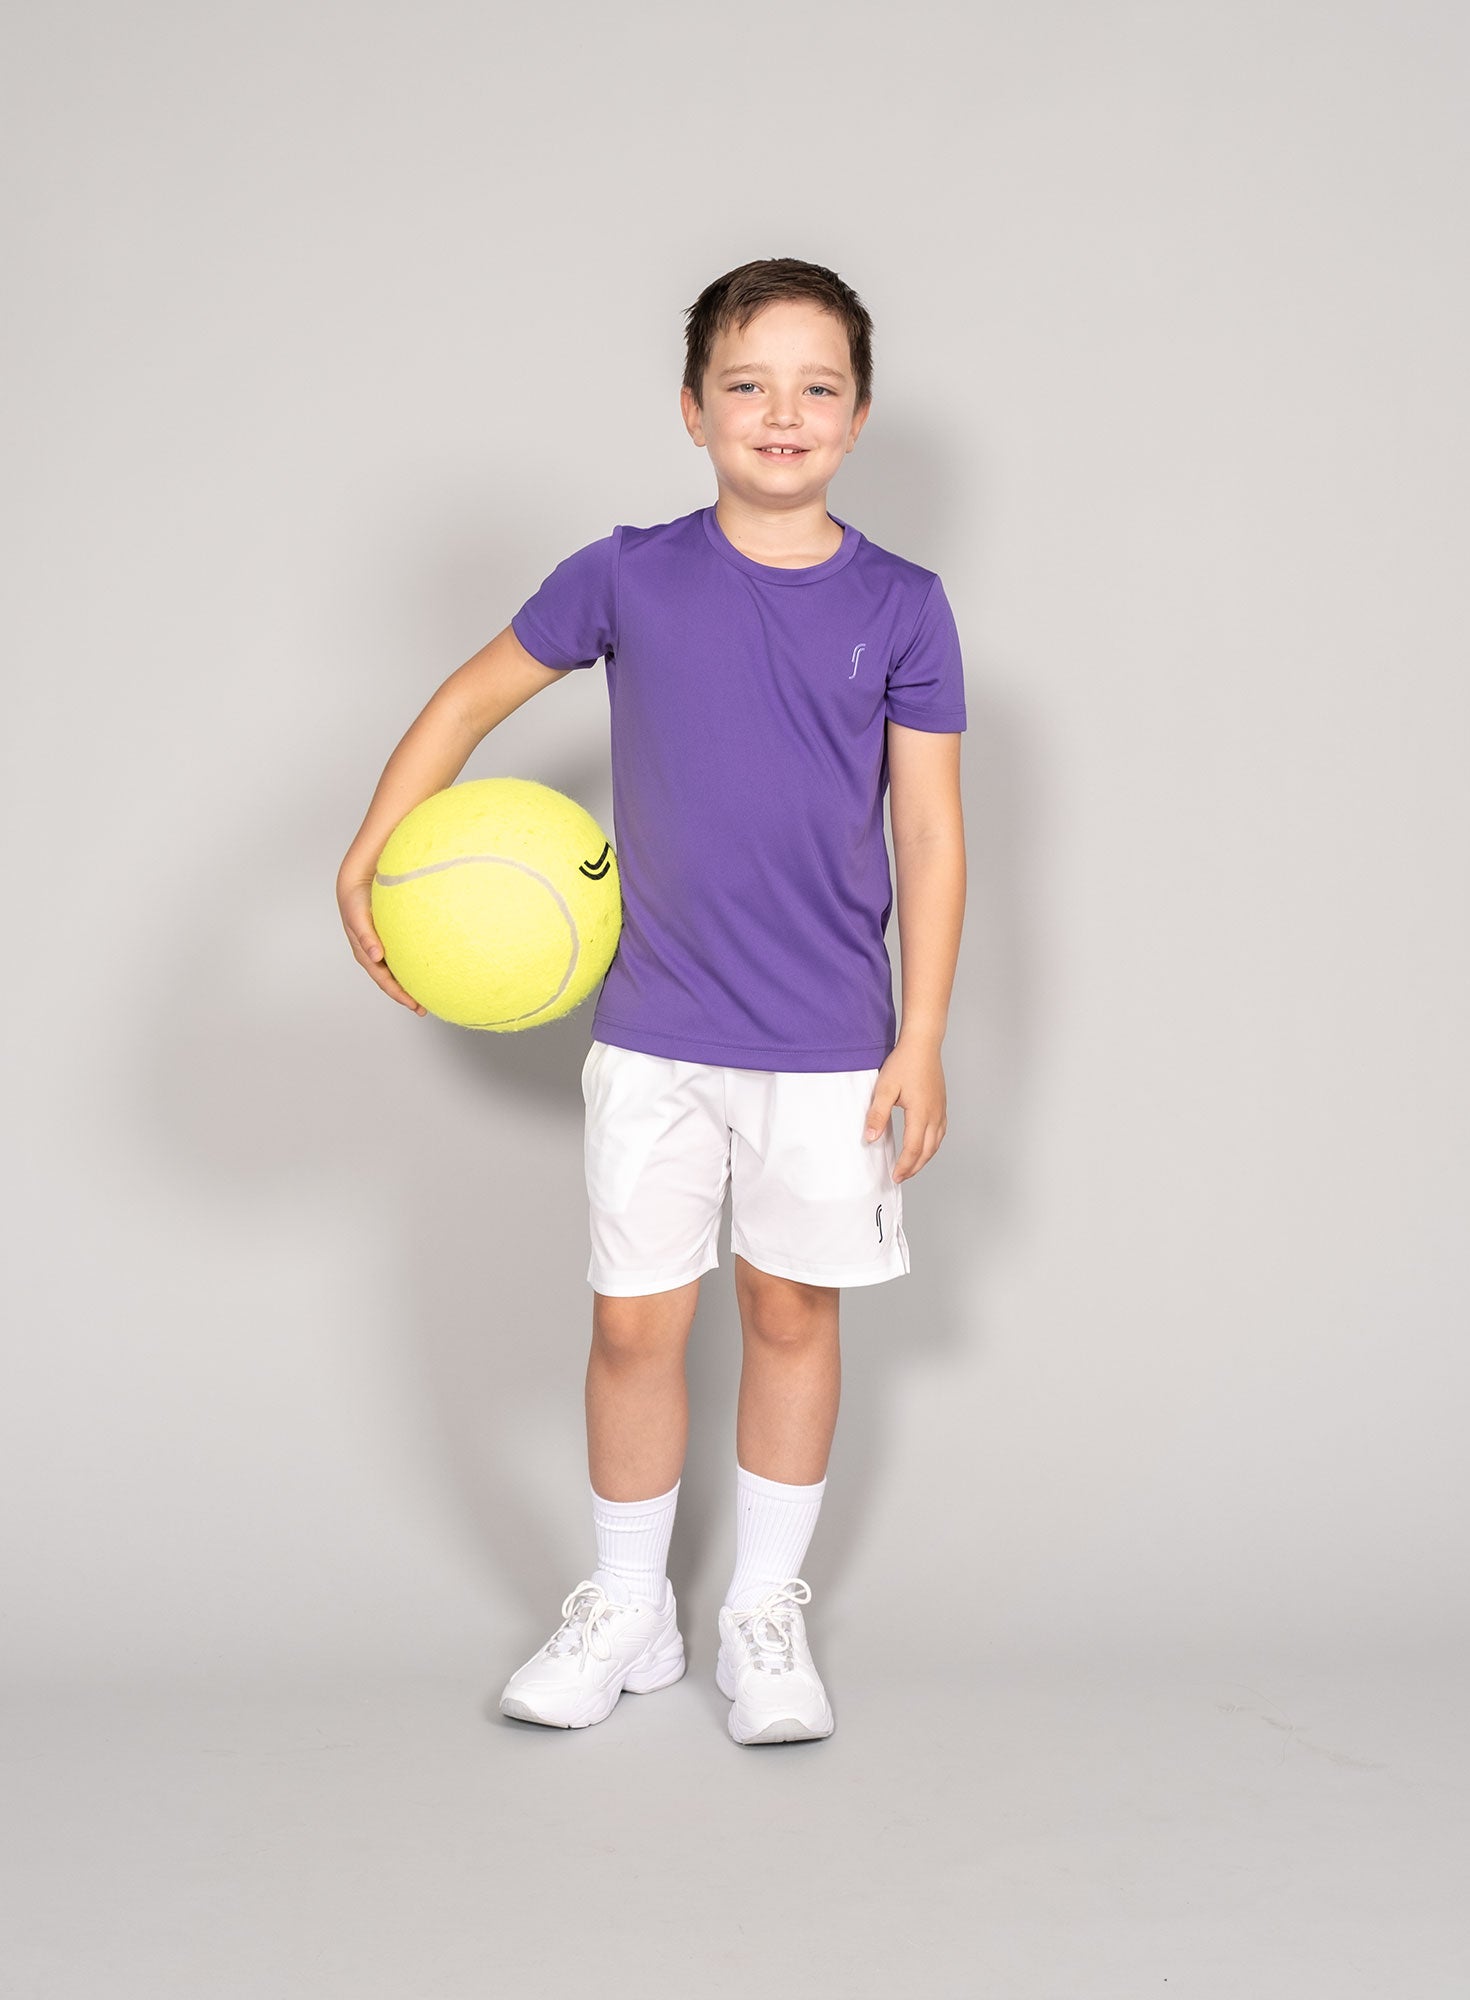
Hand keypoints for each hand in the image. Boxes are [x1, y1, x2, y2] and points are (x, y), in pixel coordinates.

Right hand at [336, 870, 427, 1014]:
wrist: (357, 882)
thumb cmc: (356, 901)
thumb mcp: (358, 918)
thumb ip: (366, 936)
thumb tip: (376, 956)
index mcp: (366, 955)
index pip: (384, 981)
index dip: (399, 995)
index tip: (414, 1005)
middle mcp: (374, 955)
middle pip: (391, 982)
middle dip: (407, 996)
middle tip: (424, 1008)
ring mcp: (382, 949)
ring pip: (397, 972)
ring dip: (409, 984)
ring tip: (427, 994)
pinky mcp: (390, 939)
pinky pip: (401, 958)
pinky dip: (411, 967)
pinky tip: (424, 969)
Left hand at [863, 1037, 947, 1182]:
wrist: (922, 1044)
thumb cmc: (904, 1063)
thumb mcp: (884, 1089)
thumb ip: (877, 1115)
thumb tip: (870, 1138)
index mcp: (921, 1114)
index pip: (914, 1149)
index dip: (904, 1166)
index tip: (895, 1176)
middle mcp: (935, 1115)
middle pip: (927, 1151)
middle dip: (914, 1167)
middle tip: (901, 1177)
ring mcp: (941, 1110)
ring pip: (936, 1143)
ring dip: (924, 1158)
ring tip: (911, 1166)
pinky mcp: (942, 1104)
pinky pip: (940, 1132)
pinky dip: (932, 1145)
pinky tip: (924, 1145)